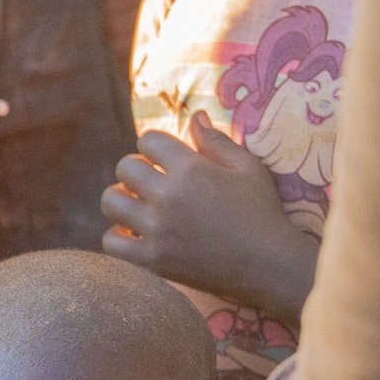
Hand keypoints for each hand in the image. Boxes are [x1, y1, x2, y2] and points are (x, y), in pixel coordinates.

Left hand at [101, 114, 318, 323]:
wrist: (268, 265)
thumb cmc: (262, 213)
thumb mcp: (248, 168)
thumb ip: (217, 141)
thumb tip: (194, 114)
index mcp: (190, 169)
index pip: (148, 140)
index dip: (155, 145)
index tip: (164, 157)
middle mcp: (168, 196)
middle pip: (124, 168)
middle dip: (136, 169)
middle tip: (150, 181)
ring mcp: (157, 230)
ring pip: (111, 202)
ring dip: (121, 199)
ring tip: (136, 205)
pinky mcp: (152, 260)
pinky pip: (111, 243)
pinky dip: (116, 237)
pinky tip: (132, 234)